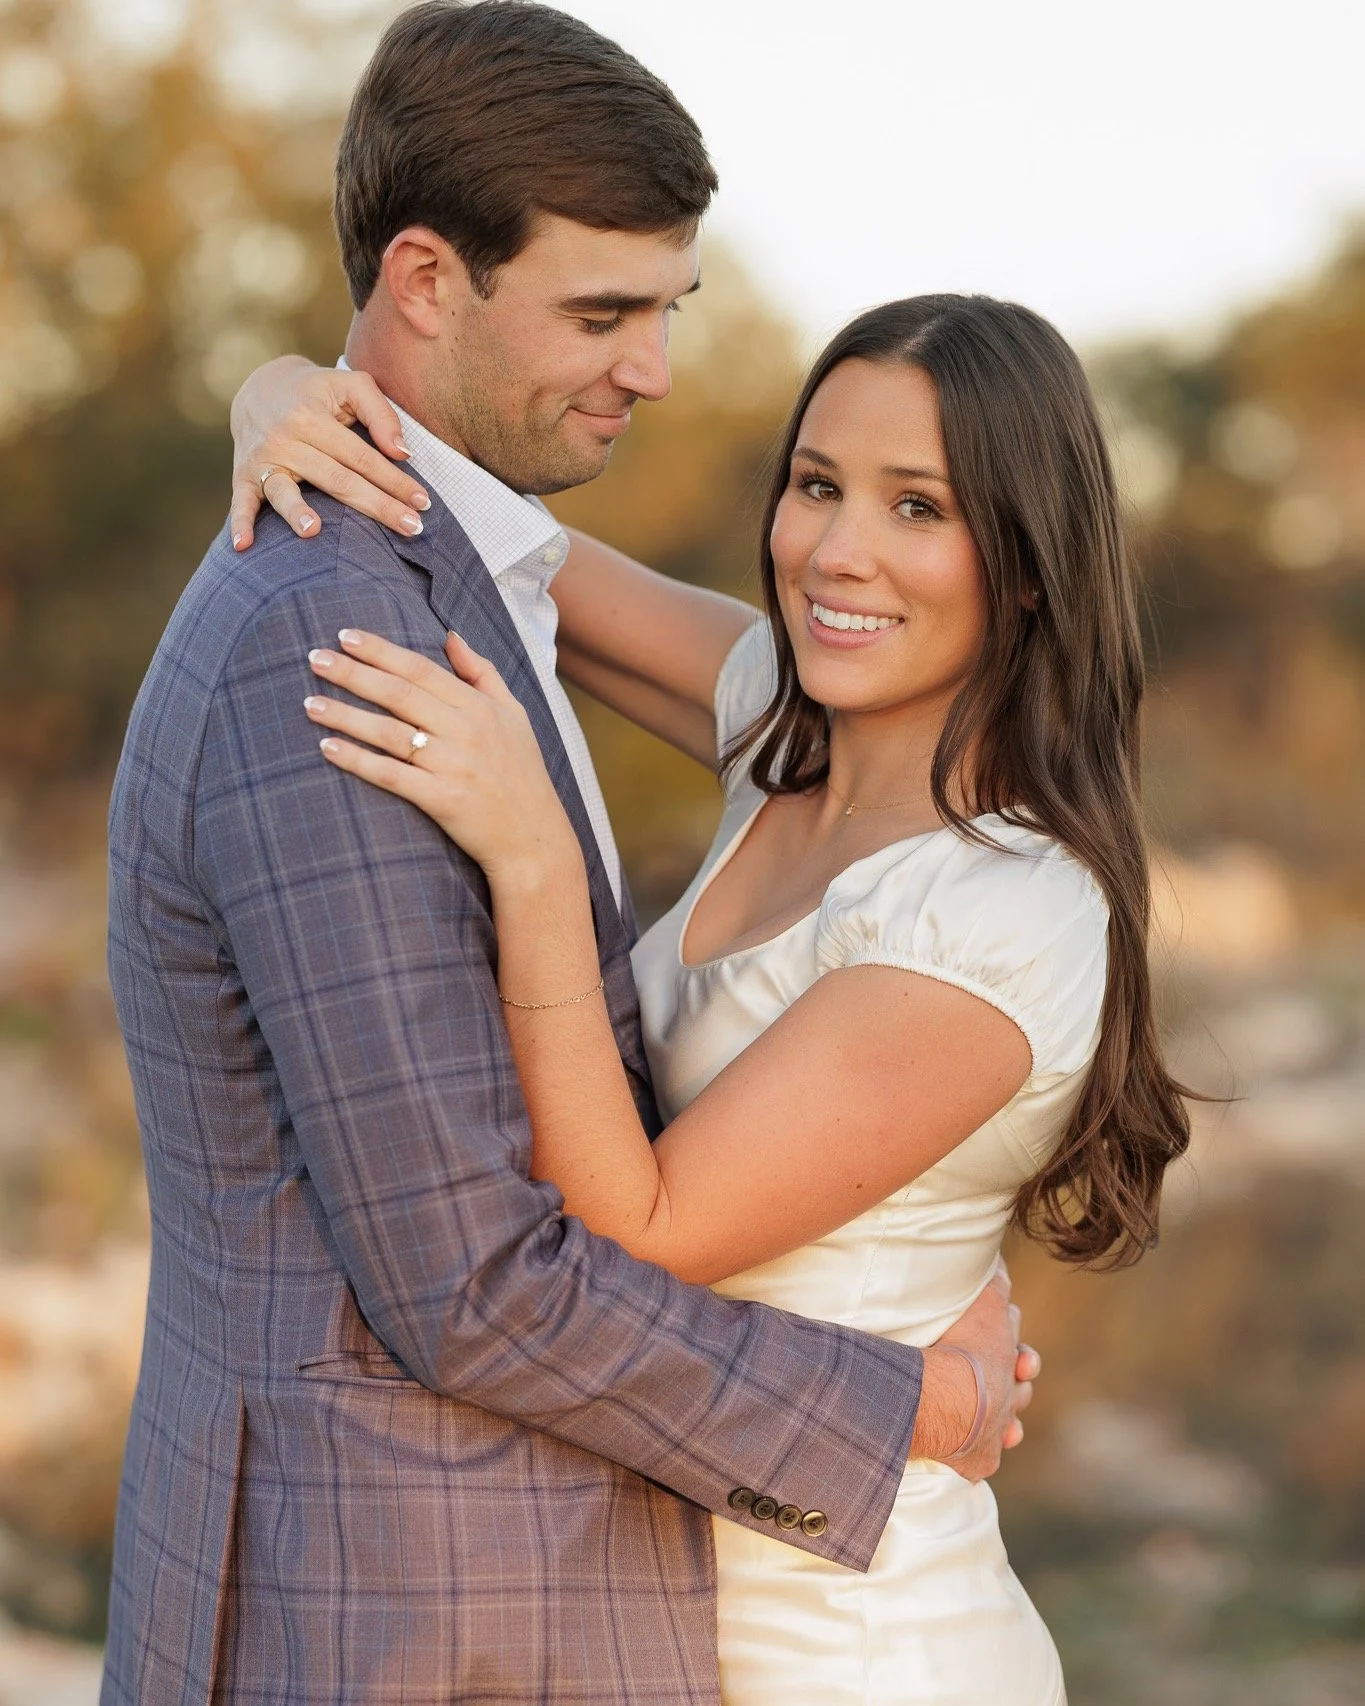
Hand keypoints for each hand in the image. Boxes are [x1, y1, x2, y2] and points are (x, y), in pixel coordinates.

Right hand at [229, 356, 431, 549]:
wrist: (259, 387)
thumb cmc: (317, 392)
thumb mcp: (350, 385)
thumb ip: (381, 413)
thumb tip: (402, 453)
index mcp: (313, 417)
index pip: (362, 457)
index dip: (395, 481)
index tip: (423, 503)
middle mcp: (286, 438)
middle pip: (337, 480)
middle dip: (377, 506)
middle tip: (412, 529)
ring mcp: (263, 459)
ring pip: (285, 492)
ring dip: (296, 512)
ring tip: (313, 531)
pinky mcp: (243, 474)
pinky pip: (241, 501)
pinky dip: (241, 523)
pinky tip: (244, 547)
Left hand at [304, 627, 579, 886]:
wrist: (535, 837)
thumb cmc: (522, 773)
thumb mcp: (514, 714)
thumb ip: (482, 672)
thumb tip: (450, 635)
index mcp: (479, 706)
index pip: (420, 668)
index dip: (380, 650)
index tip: (344, 635)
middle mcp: (465, 731)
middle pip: (398, 693)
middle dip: (352, 673)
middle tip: (313, 658)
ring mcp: (453, 765)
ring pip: (388, 732)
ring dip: (345, 716)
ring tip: (310, 704)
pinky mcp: (442, 799)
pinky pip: (391, 775)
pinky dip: (358, 760)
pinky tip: (328, 748)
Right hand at [910, 1260, 1040, 1481]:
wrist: (953, 1400)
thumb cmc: (963, 1348)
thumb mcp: (982, 1303)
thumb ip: (995, 1282)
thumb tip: (1004, 1259)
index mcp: (1008, 1358)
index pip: (1018, 1349)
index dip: (1016, 1348)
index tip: (1017, 1354)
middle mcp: (1009, 1396)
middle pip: (1020, 1386)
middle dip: (1017, 1380)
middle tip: (1013, 1375)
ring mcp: (997, 1430)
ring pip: (1010, 1424)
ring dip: (1005, 1420)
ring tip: (1002, 1421)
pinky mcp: (982, 1461)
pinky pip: (985, 1460)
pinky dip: (981, 1455)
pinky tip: (971, 1455)